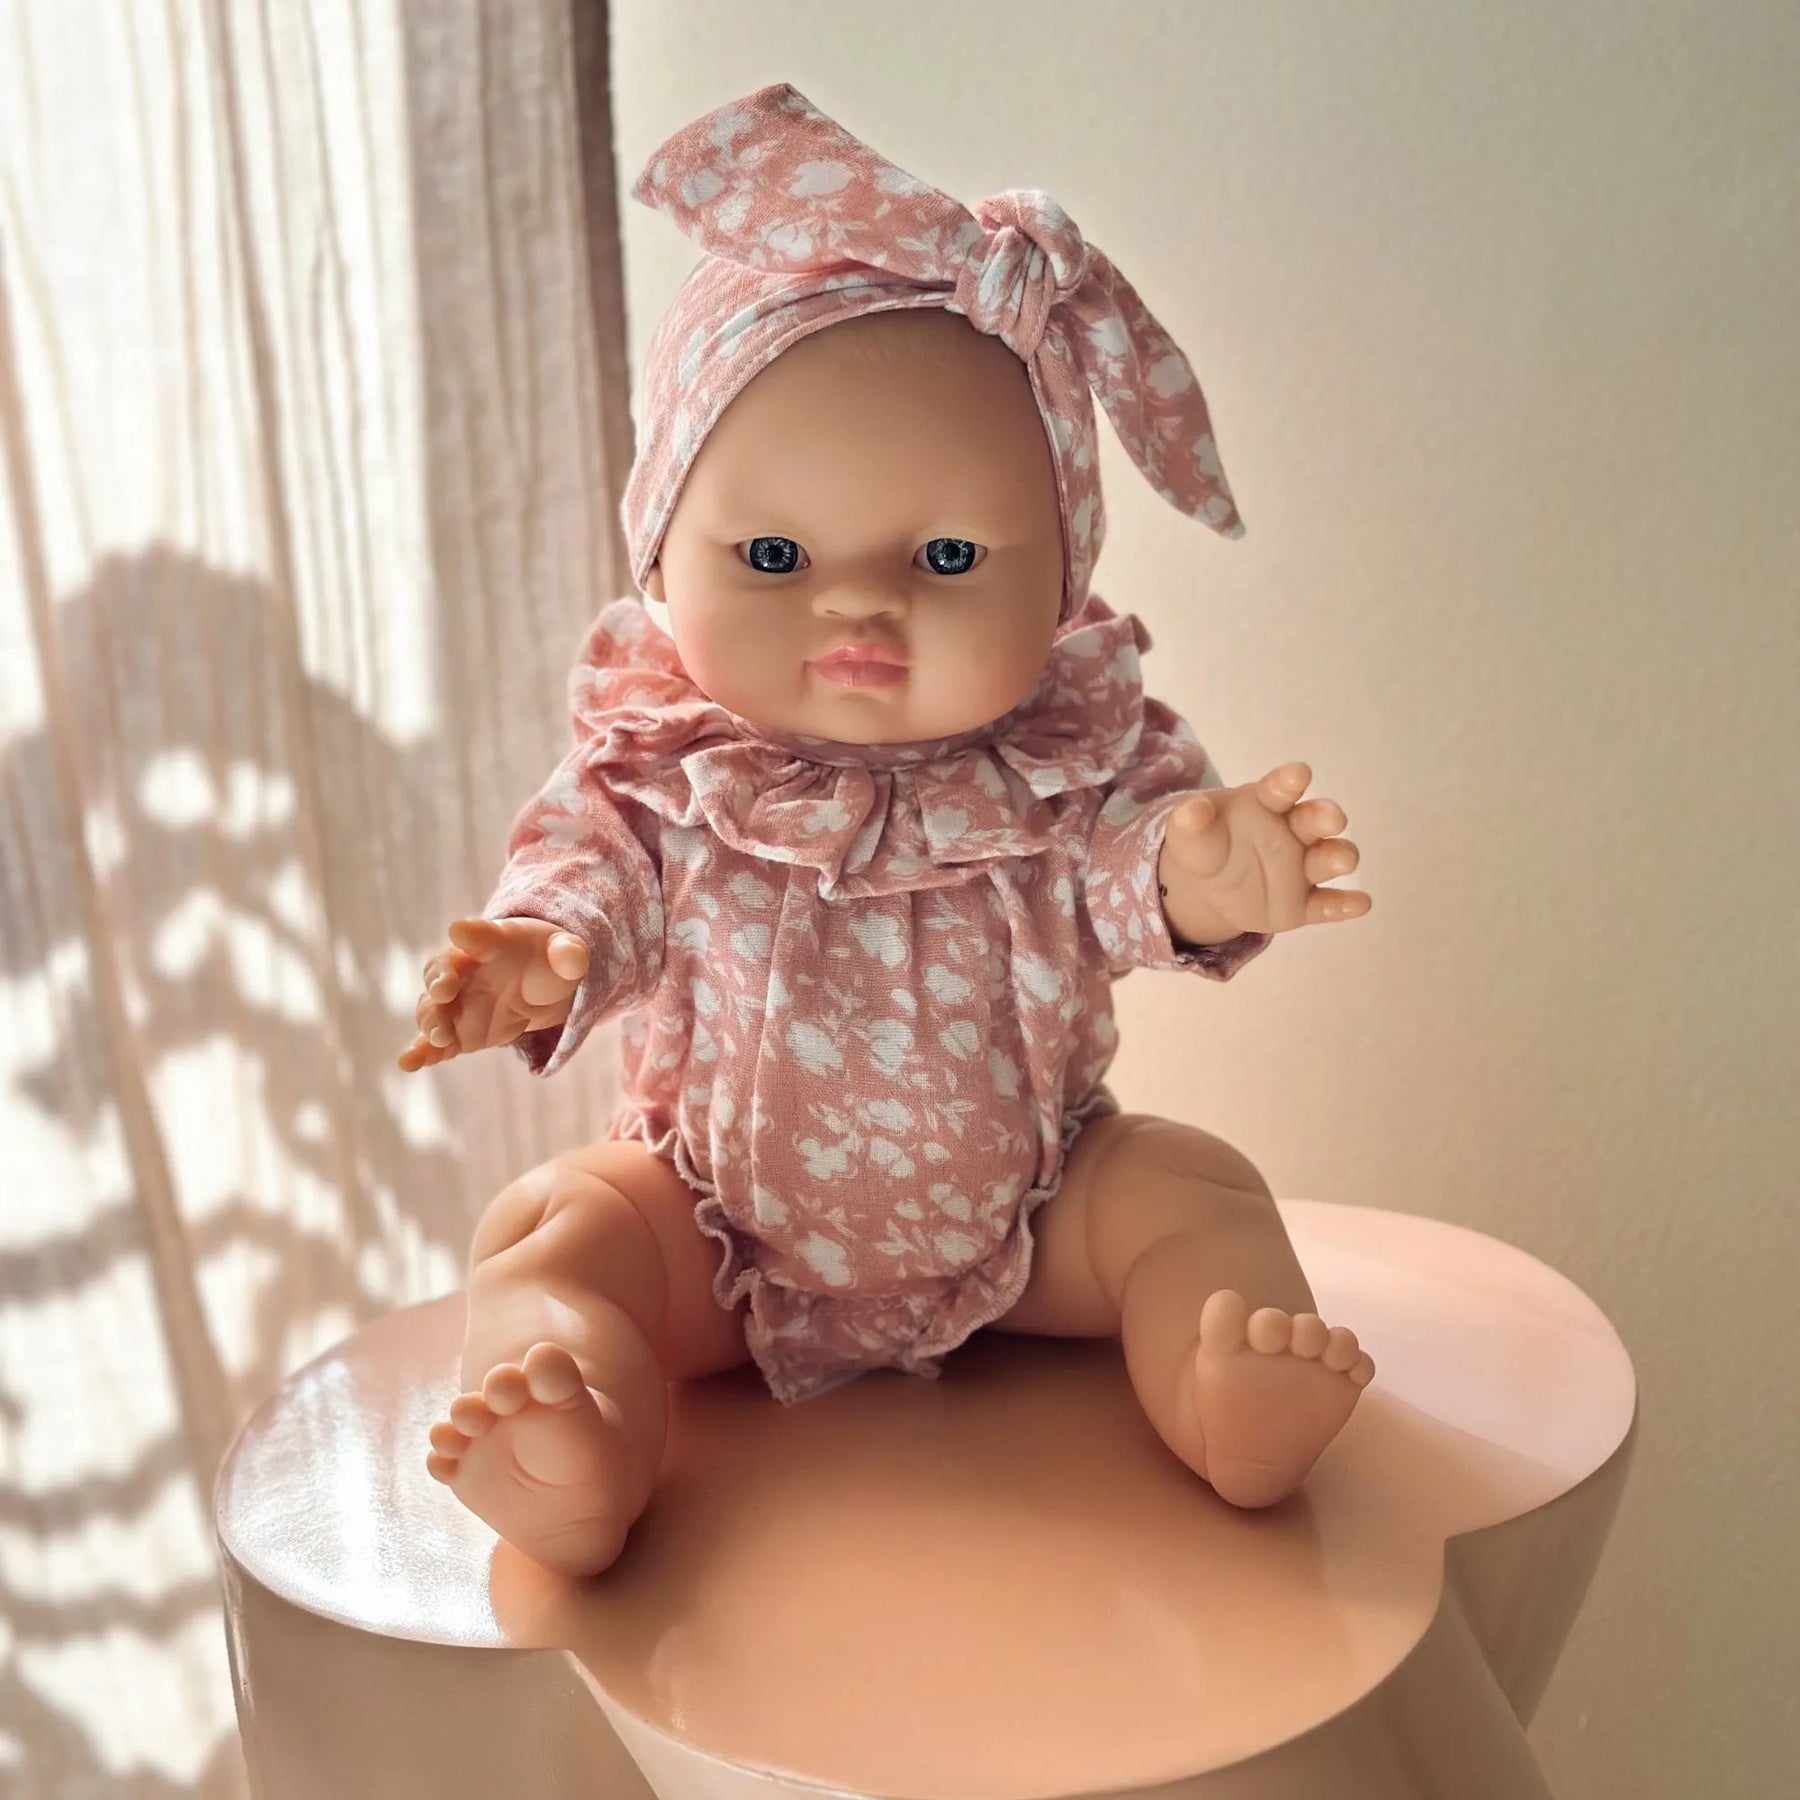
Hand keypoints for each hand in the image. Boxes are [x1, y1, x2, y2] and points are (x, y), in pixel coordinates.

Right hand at [396, 917, 588, 1070]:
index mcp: (493, 943)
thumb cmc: (548, 961)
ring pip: (433, 1007)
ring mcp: (456, 1001)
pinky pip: (433, 1042)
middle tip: (444, 989)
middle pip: (441, 969)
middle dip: (440, 978)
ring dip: (432, 1019)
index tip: (459, 931)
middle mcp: (465, 969)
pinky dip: (420, 1052)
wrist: (538, 986)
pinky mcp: (456, 1032)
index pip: (480, 934)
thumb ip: (569, 955)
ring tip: (441, 1036)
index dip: (471, 933)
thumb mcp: (566, 956)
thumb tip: (574, 957)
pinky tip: (408, 1063)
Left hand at [1156, 762, 1370, 943]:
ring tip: (1341, 859)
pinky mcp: (1305, 904)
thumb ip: (1191, 822)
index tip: (1298, 774)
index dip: (1288, 782)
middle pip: (1313, 819)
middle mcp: (1293, 831)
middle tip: (1331, 818)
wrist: (1209, 887)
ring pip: (1327, 858)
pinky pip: (1327, 904)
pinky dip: (1345, 905)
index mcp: (1266, 804)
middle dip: (1323, 816)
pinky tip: (1361, 903)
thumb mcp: (1190, 835)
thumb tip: (1189, 810)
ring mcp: (1302, 867)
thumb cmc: (1206, 845)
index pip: (1278, 790)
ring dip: (1338, 856)